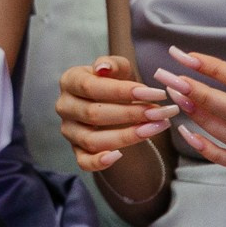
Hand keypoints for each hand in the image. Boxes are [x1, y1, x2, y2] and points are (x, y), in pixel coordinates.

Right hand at [57, 54, 174, 171]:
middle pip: (93, 114)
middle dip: (131, 114)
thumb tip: (103, 68)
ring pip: (91, 140)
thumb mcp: (119, 68)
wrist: (113, 102)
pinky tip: (119, 156)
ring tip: (154, 129)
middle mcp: (65, 106)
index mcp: (70, 81)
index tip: (157, 93)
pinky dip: (99, 162)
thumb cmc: (116, 82)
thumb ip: (113, 64)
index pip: (91, 87)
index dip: (123, 91)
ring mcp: (69, 130)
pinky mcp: (76, 150)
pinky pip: (83, 161)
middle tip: (160, 113)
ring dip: (126, 136)